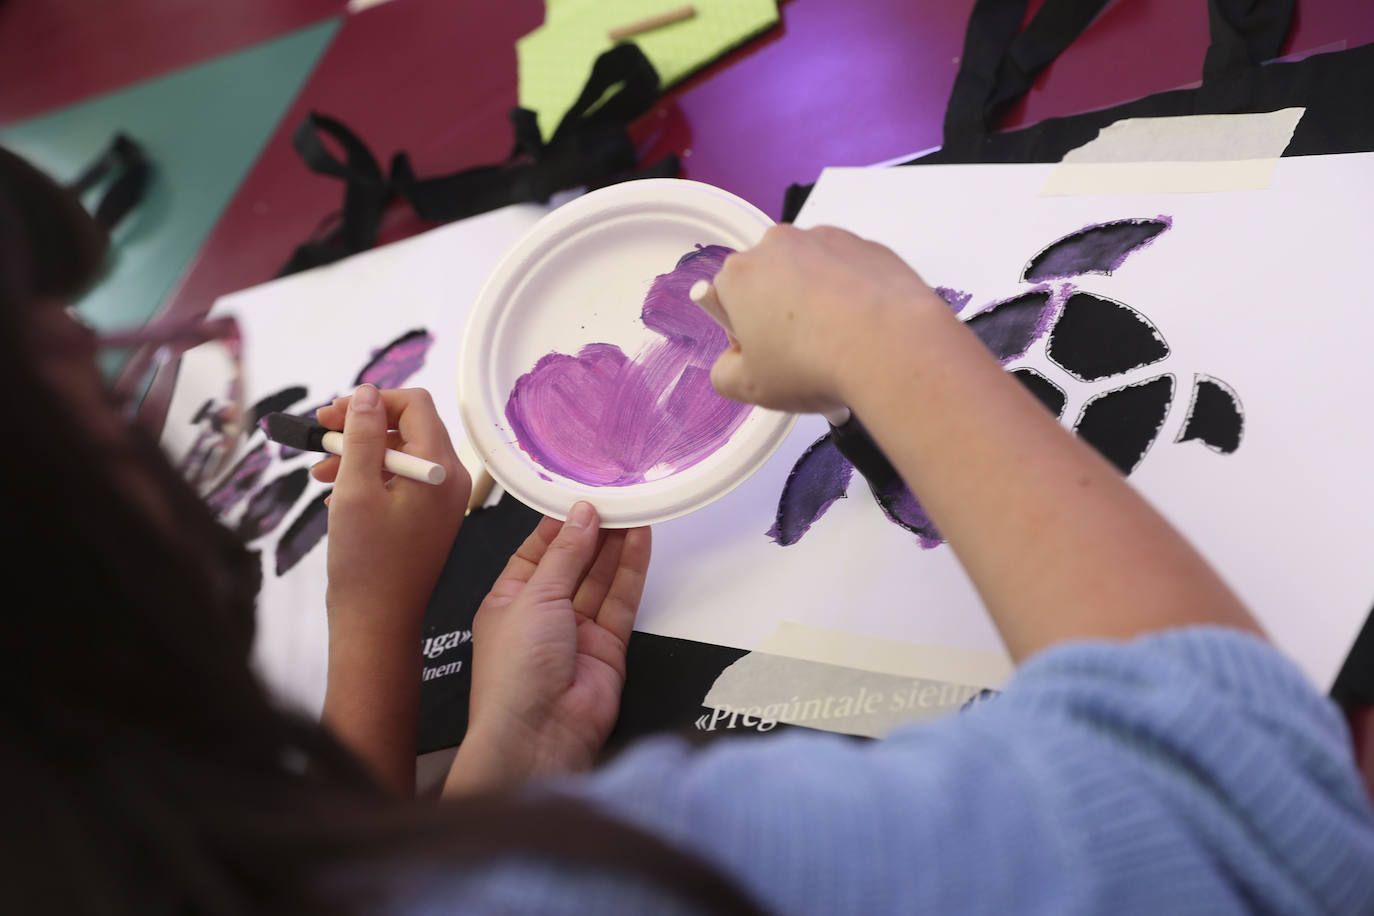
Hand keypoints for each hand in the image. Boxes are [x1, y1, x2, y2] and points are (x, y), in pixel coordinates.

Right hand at [313, 386, 470, 634]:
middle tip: (319, 438)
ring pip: (400, 453)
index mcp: (441, 467)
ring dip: (359, 453)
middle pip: (408, 426)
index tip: (330, 416)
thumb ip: (361, 436)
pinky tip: (337, 493)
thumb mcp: (355, 489)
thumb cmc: (366, 562)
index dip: (371, 402)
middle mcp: (451, 478)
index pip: (414, 404)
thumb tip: (367, 394)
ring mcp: (443, 499)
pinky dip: (370, 477)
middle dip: (361, 427)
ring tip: (319, 472)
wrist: (377, 622)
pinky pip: (402, 479)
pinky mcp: (430, 516)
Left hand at [445, 502, 650, 794]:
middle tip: (615, 495)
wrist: (538, 734)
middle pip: (573, 562)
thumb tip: (582, 516)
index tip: (581, 495)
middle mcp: (542, 615)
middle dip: (593, 531)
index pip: (536, 551)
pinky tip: (640, 539)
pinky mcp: (608, 646)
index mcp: (507, 601)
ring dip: (616, 545)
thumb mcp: (533, 597)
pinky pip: (621, 600)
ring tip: (634, 506)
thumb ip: (565, 555)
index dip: (559, 524)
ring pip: (601, 579)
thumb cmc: (513, 674)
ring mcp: (576, 631)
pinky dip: (632, 570)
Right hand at [703, 224, 946, 412]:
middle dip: (777, 311)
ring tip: (836, 344)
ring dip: (815, 301)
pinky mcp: (865, 246)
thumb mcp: (751, 388)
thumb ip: (725, 374)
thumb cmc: (816, 362)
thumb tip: (731, 366)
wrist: (890, 347)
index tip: (764, 353)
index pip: (724, 298)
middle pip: (767, 280)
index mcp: (740, 274)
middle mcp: (778, 245)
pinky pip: (848, 270)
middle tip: (800, 353)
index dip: (742, 331)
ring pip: (809, 273)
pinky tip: (861, 329)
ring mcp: (825, 240)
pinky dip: (851, 294)